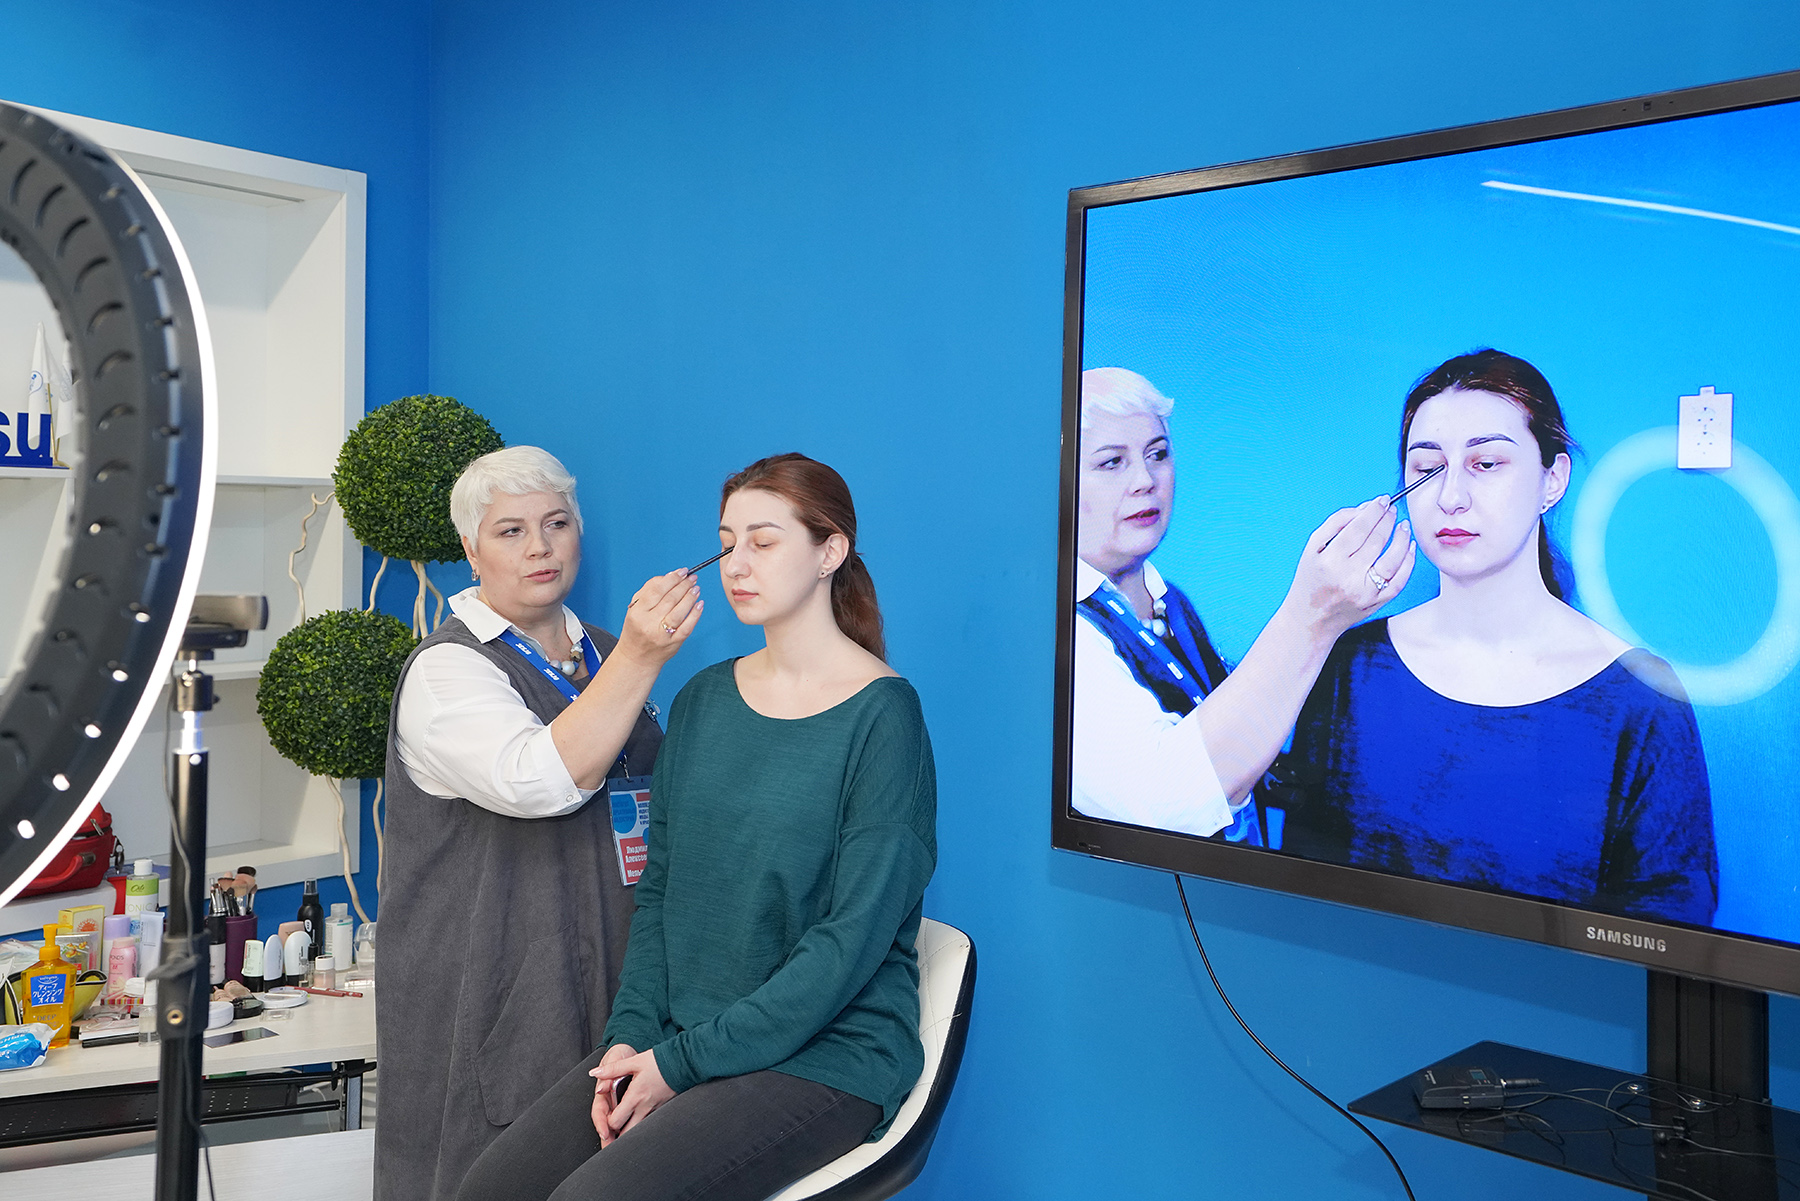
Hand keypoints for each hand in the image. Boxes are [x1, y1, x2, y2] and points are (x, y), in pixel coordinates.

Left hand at [590, 1046, 674, 1144]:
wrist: (684, 1062)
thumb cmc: (659, 1062)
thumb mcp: (633, 1061)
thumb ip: (612, 1069)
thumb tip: (594, 1073)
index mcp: (635, 1097)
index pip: (615, 1122)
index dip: (607, 1122)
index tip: (607, 1115)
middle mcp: (645, 1108)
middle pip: (626, 1134)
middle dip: (617, 1134)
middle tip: (612, 1129)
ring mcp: (655, 1111)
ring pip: (638, 1131)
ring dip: (629, 1130)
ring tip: (624, 1125)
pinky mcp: (662, 1110)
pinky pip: (648, 1123)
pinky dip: (641, 1125)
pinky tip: (638, 1117)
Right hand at [617, 570, 702, 665]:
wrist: (637, 658)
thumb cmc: (637, 629)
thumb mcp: (635, 609)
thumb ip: (649, 590)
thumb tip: (669, 577)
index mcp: (637, 612)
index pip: (656, 590)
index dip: (671, 579)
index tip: (682, 571)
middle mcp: (648, 623)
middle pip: (670, 599)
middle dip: (684, 585)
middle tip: (692, 578)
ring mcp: (662, 635)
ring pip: (679, 612)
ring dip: (690, 597)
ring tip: (696, 588)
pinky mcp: (673, 644)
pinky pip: (687, 627)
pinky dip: (695, 615)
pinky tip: (699, 604)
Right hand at [1283, 497, 1415, 638]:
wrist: (1311, 618)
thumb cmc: (1311, 580)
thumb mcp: (1312, 548)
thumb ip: (1335, 524)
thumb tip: (1364, 510)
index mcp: (1329, 561)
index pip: (1358, 528)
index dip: (1374, 511)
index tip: (1382, 500)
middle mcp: (1348, 577)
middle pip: (1376, 540)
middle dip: (1388, 520)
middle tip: (1392, 509)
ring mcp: (1365, 592)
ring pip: (1392, 559)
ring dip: (1402, 538)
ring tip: (1404, 526)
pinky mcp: (1377, 602)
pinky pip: (1400, 580)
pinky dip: (1409, 562)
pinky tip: (1409, 547)